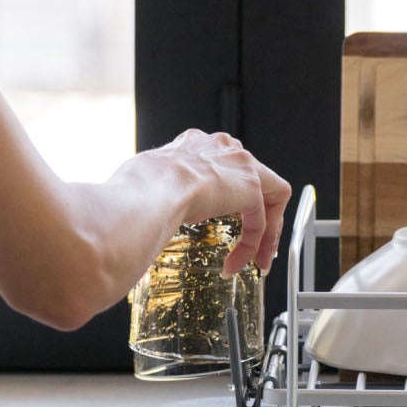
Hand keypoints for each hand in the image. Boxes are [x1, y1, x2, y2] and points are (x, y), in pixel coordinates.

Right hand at [146, 129, 291, 274]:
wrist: (149, 192)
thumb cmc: (137, 190)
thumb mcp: (146, 184)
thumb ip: (159, 192)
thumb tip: (145, 210)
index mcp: (194, 145)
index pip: (222, 164)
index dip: (228, 194)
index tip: (223, 216)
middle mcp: (221, 147)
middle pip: (254, 180)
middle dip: (256, 214)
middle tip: (251, 241)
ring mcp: (239, 164)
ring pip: (268, 198)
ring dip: (264, 232)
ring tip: (255, 258)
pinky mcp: (250, 188)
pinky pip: (260, 221)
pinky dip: (253, 244)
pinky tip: (237, 262)